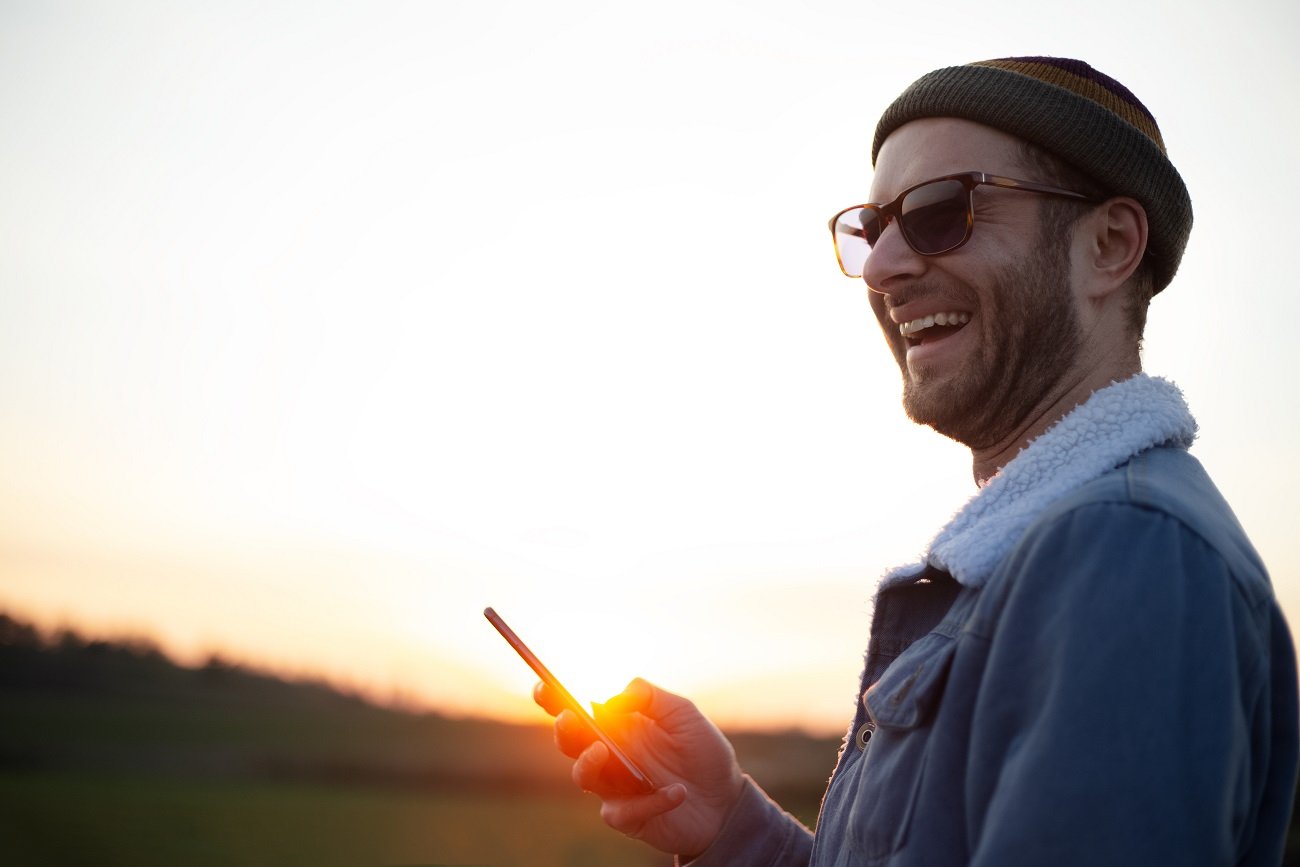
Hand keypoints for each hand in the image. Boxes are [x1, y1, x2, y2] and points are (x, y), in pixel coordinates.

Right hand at [534, 677, 744, 858]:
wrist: (727, 800)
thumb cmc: (704, 753)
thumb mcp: (683, 714)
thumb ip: (649, 696)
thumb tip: (610, 698)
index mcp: (619, 726)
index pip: (577, 710)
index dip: (553, 699)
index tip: (542, 685)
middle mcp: (611, 755)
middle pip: (570, 742)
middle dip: (564, 730)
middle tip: (571, 718)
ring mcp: (616, 787)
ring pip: (582, 777)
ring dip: (587, 763)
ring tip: (604, 750)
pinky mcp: (628, 817)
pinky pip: (620, 811)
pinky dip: (648, 801)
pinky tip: (676, 792)